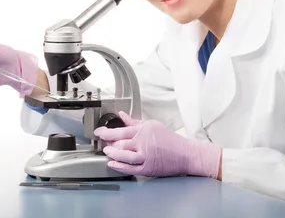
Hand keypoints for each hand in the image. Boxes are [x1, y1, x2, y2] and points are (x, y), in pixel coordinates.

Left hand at [94, 112, 221, 177]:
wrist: (185, 154)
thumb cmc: (170, 139)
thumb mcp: (152, 125)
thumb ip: (134, 122)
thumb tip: (122, 115)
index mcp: (144, 130)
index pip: (121, 131)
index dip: (106, 132)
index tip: (99, 132)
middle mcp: (143, 143)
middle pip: (120, 144)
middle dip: (108, 143)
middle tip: (103, 142)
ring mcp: (145, 157)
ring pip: (123, 156)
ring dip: (112, 154)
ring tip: (107, 152)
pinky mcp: (147, 168)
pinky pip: (130, 168)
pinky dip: (119, 166)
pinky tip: (112, 164)